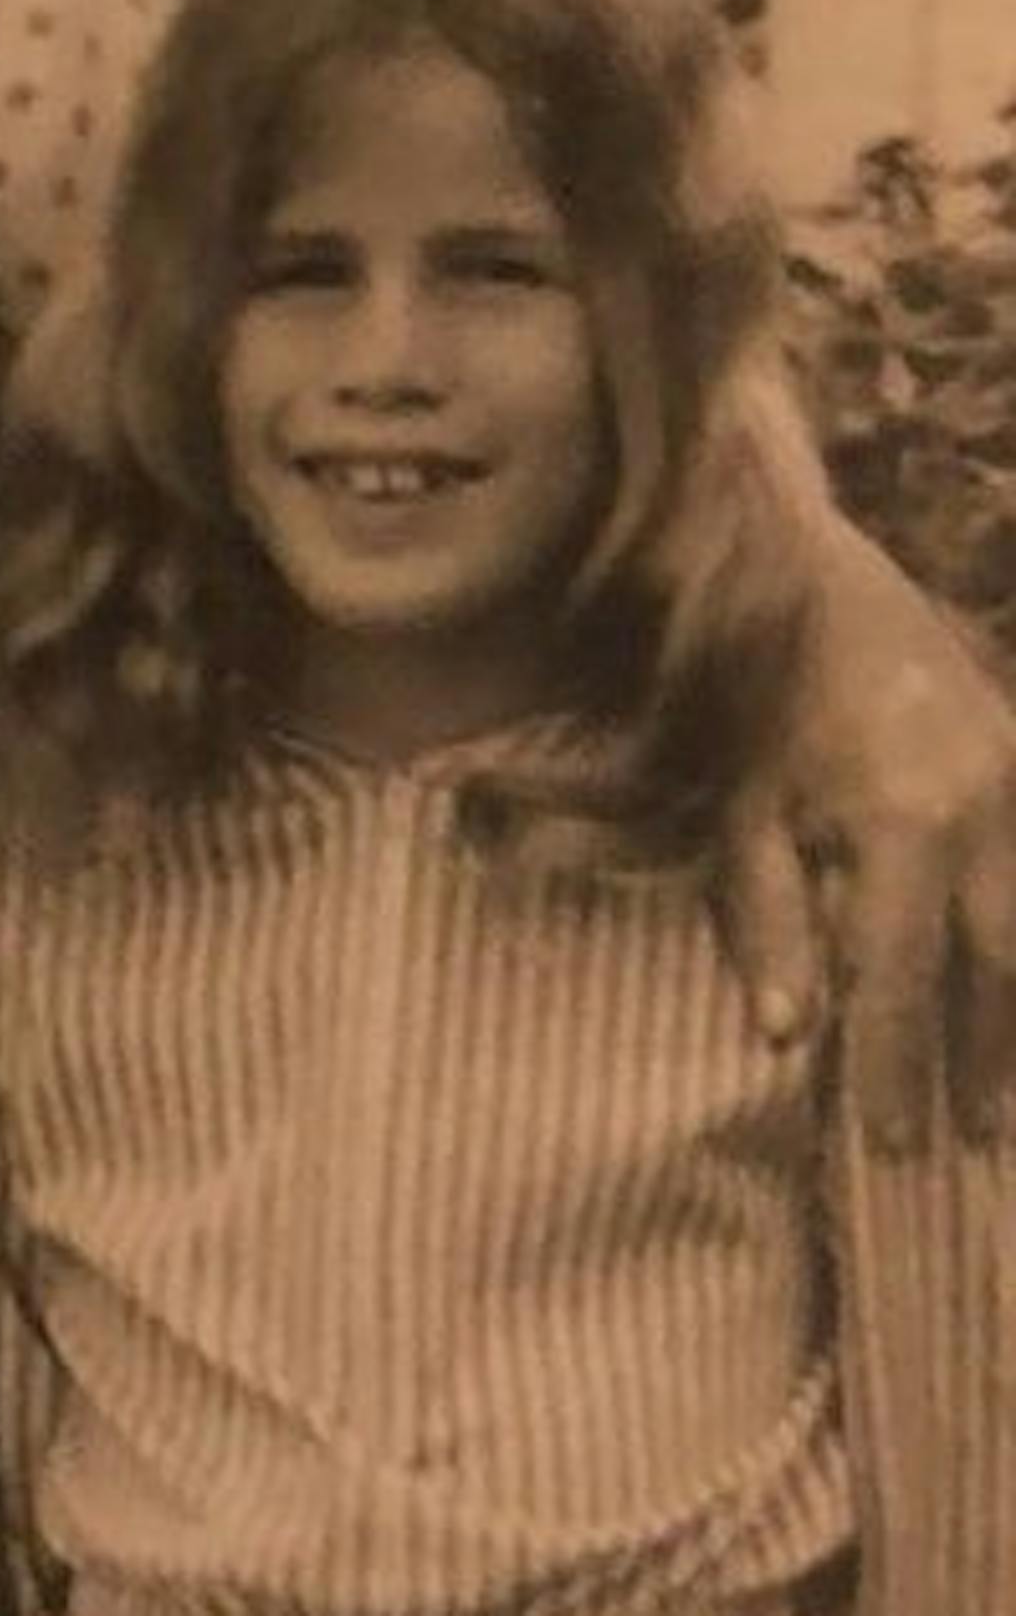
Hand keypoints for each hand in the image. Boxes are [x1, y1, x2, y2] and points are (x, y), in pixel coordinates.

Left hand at [716, 573, 1015, 1147]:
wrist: (821, 586)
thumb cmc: (765, 709)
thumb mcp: (742, 814)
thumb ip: (765, 922)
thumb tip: (786, 1036)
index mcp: (903, 826)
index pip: (901, 976)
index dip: (898, 1064)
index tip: (900, 1145)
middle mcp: (988, 812)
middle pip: (995, 967)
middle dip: (983, 1061)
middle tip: (969, 1142)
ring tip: (1003, 1103)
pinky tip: (1009, 1004)